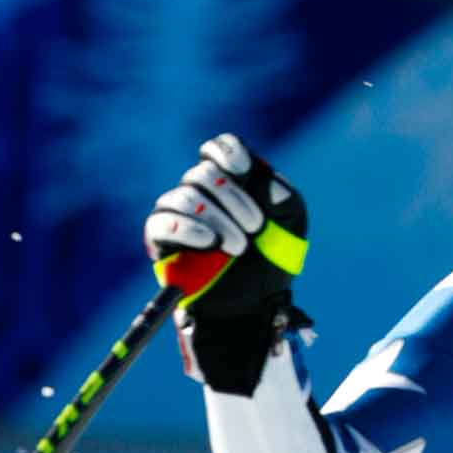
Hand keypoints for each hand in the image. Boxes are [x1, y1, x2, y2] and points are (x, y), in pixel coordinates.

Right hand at [144, 133, 309, 393]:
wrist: (257, 303)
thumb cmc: (275, 257)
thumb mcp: (290, 219)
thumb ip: (279, 191)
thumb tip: (259, 176)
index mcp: (233, 182)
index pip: (217, 149)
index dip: (226, 152)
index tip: (244, 170)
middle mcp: (202, 194)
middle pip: (201, 173)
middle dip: (232, 197)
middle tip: (255, 227)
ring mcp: (179, 216)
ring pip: (184, 196)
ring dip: (216, 218)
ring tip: (238, 246)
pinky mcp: (162, 242)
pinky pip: (162, 222)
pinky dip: (188, 228)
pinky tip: (210, 242)